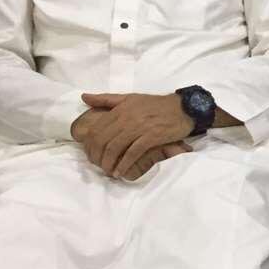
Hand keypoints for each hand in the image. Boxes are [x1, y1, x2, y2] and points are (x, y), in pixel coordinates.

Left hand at [77, 92, 194, 178]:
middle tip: (99, 166)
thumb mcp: (129, 98)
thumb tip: (84, 97)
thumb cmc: (156, 105)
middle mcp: (127, 117)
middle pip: (103, 140)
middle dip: (97, 156)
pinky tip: (121, 171)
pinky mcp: (152, 136)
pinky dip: (125, 164)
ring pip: (115, 147)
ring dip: (109, 162)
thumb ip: (106, 99)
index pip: (96, 129)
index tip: (91, 155)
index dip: (90, 145)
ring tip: (109, 171)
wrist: (184, 108)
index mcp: (119, 109)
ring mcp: (139, 127)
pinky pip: (133, 152)